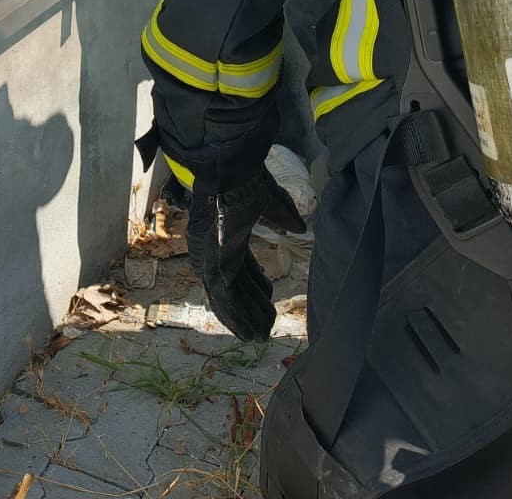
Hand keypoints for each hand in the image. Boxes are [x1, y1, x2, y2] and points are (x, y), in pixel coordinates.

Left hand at [186, 168, 305, 340]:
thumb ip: (285, 215)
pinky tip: (246, 333)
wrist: (230, 175)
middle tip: (268, 326)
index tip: (270, 298)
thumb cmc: (247, 182)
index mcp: (230, 234)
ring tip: (260, 337)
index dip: (257, 284)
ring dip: (244, 318)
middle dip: (253, 307)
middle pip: (237, 285)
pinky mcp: (209, 266)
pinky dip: (233, 318)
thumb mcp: (272, 202)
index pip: (243, 266)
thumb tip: (301, 227)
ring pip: (228, 297)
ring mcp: (212, 258)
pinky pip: (221, 299)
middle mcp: (218, 249)